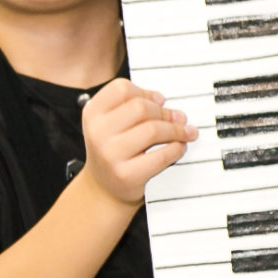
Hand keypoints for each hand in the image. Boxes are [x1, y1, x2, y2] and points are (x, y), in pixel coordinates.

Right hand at [77, 78, 193, 206]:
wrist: (104, 189)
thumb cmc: (114, 150)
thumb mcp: (111, 123)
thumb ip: (131, 106)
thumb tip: (163, 101)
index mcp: (92, 114)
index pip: (121, 89)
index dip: (145, 92)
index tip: (158, 101)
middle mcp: (97, 132)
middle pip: (140, 107)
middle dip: (165, 112)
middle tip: (178, 118)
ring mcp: (110, 154)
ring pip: (153, 129)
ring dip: (176, 129)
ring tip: (185, 132)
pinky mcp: (126, 174)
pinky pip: (162, 155)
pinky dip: (176, 148)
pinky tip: (179, 146)